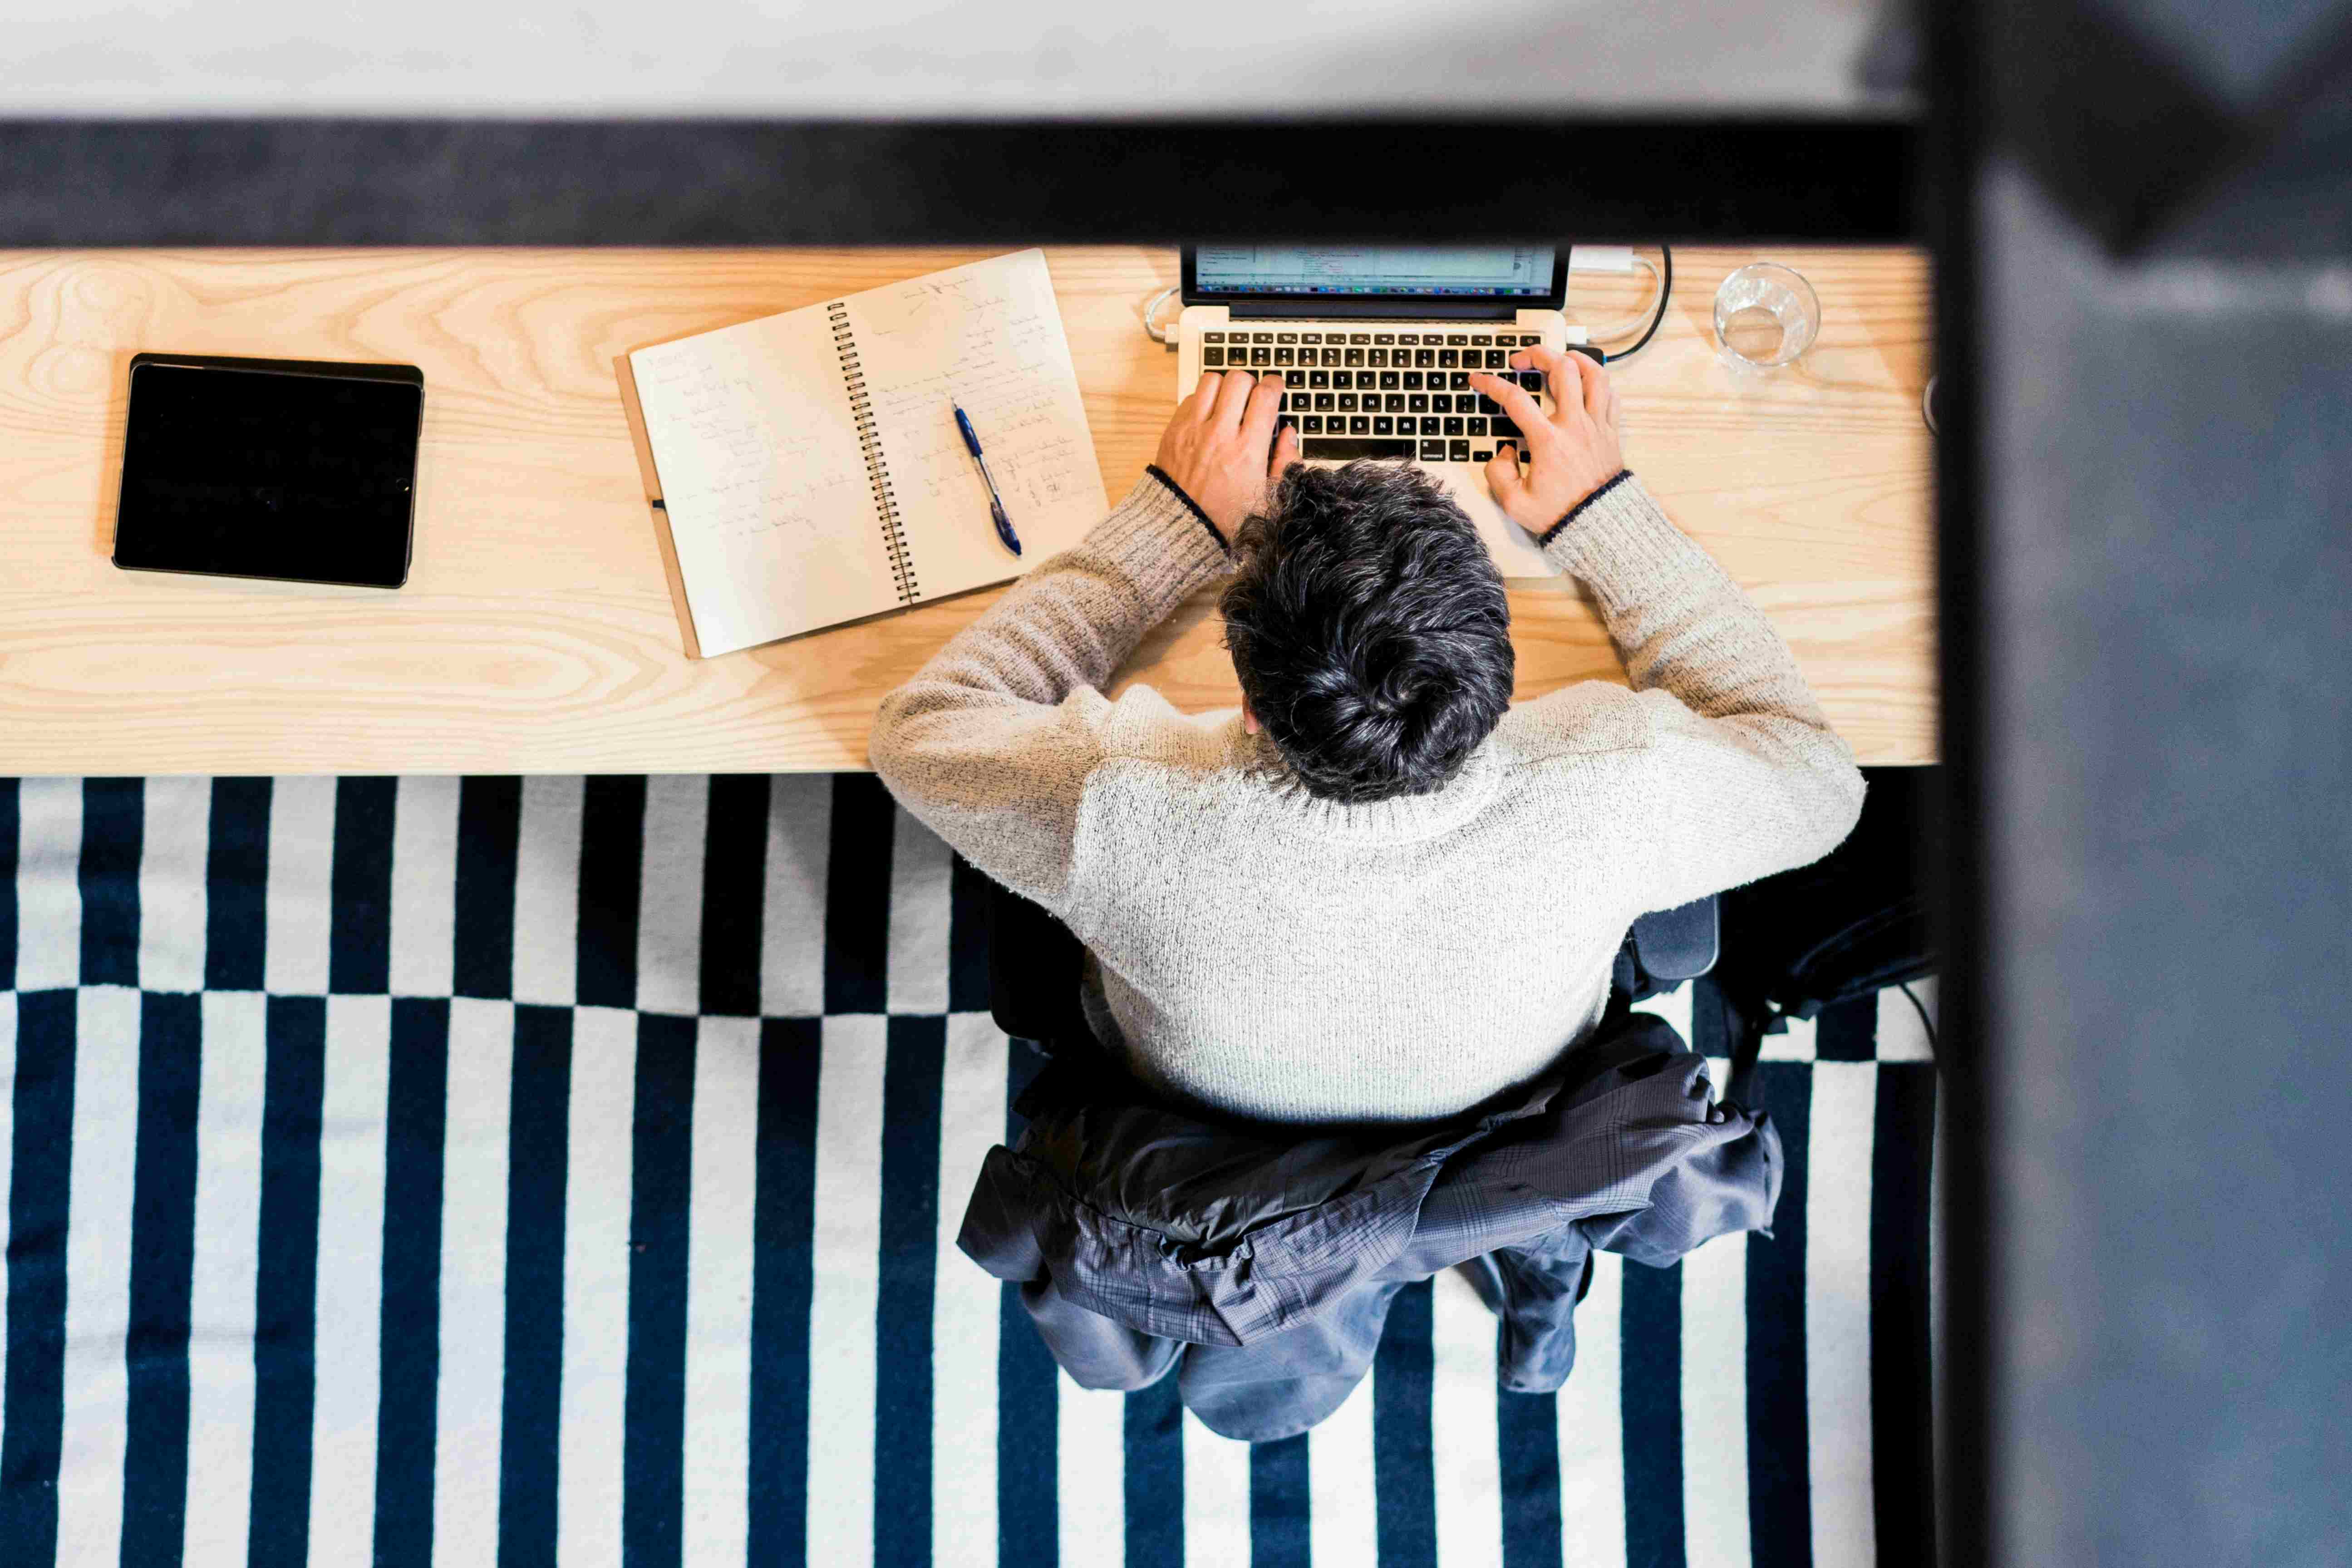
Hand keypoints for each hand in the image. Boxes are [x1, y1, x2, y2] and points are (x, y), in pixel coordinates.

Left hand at [1154, 370, 1300, 543]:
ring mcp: (1193, 430)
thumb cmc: (1225, 516)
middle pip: (1239, 380)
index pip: (1265, 396)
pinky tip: (1208, 417)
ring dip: (1224, 386)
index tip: (1275, 387)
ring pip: (1212, 380)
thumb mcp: (1268, 498)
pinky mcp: (1174, 431)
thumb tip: (1289, 434)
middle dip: (1251, 382)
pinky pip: (1190, 397)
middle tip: (1252, 396)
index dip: (1274, 385)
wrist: (1183, 527)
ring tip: (1229, 401)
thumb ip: (1285, 463)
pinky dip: (1202, 401)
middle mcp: (1219, 435)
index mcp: (1247, 450)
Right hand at [1468, 346, 1624, 536]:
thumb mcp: (1515, 503)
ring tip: (1559, 357)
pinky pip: (1610, 395)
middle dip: (1539, 354)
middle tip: (1523, 359)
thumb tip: (1504, 453)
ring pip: (1594, 374)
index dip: (1492, 384)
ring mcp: (1596, 426)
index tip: (1479, 379)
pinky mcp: (1610, 432)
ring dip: (1575, 359)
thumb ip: (1498, 474)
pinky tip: (1586, 382)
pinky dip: (1598, 382)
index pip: (1515, 399)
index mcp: (1548, 441)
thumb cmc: (1560, 514)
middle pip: (1562, 370)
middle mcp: (1574, 426)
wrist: (1599, 525)